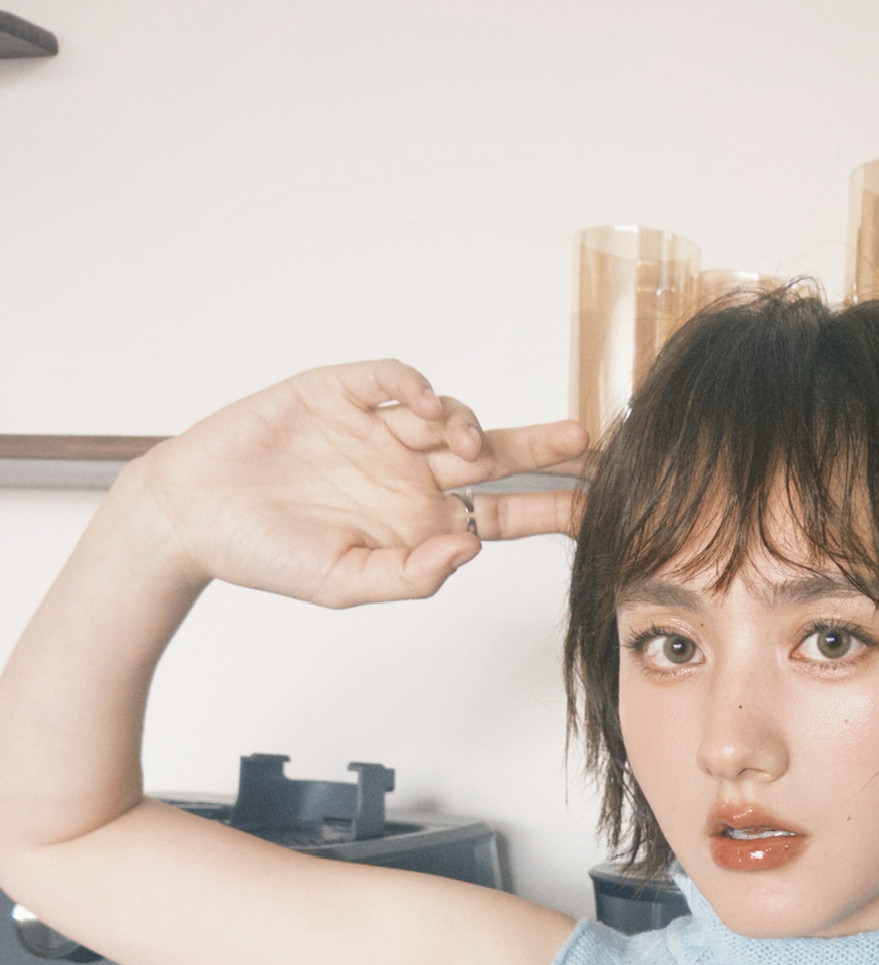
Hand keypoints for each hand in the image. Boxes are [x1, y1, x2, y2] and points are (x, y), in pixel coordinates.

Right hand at [117, 358, 587, 608]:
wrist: (194, 514)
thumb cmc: (268, 556)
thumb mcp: (346, 584)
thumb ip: (412, 572)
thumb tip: (471, 547)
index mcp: (422, 521)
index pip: (505, 512)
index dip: (552, 508)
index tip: (599, 509)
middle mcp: (411, 474)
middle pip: (497, 456)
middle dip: (544, 447)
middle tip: (587, 439)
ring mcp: (379, 431)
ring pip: (450, 416)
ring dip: (468, 424)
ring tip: (463, 442)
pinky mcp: (341, 393)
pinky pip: (393, 380)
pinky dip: (414, 386)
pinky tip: (422, 407)